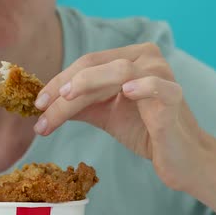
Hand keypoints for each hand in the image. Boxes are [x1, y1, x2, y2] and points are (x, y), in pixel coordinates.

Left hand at [34, 42, 204, 190]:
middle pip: (95, 67)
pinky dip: (142, 87)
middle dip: (63, 90)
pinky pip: (157, 86)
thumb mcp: (103, 113)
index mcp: (129, 57)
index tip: (37, 103)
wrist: (178, 157)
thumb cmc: (143, 129)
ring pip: (117, 73)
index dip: (58, 80)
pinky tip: (126, 93)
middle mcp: (146, 58)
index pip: (86, 63)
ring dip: (84, 89)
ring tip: (63, 103)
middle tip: (41, 111)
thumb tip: (42, 104)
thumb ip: (77, 104)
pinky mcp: (175, 97)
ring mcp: (162, 75)